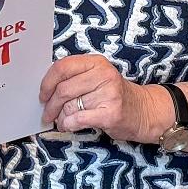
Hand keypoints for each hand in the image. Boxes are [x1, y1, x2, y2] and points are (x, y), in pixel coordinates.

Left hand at [39, 54, 166, 144]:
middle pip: (63, 89)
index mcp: (97, 62)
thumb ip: (75, 78)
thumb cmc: (115, 96)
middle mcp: (104, 75)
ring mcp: (109, 94)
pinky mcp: (110, 113)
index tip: (42, 95)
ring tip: (62, 120)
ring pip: (69, 107)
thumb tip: (46, 91)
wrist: (144, 111)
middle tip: (47, 114)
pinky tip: (69, 125)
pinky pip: (78, 119)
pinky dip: (68, 124)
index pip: (62, 67)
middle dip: (50, 105)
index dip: (47, 83)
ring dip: (60, 117)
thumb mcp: (98, 78)